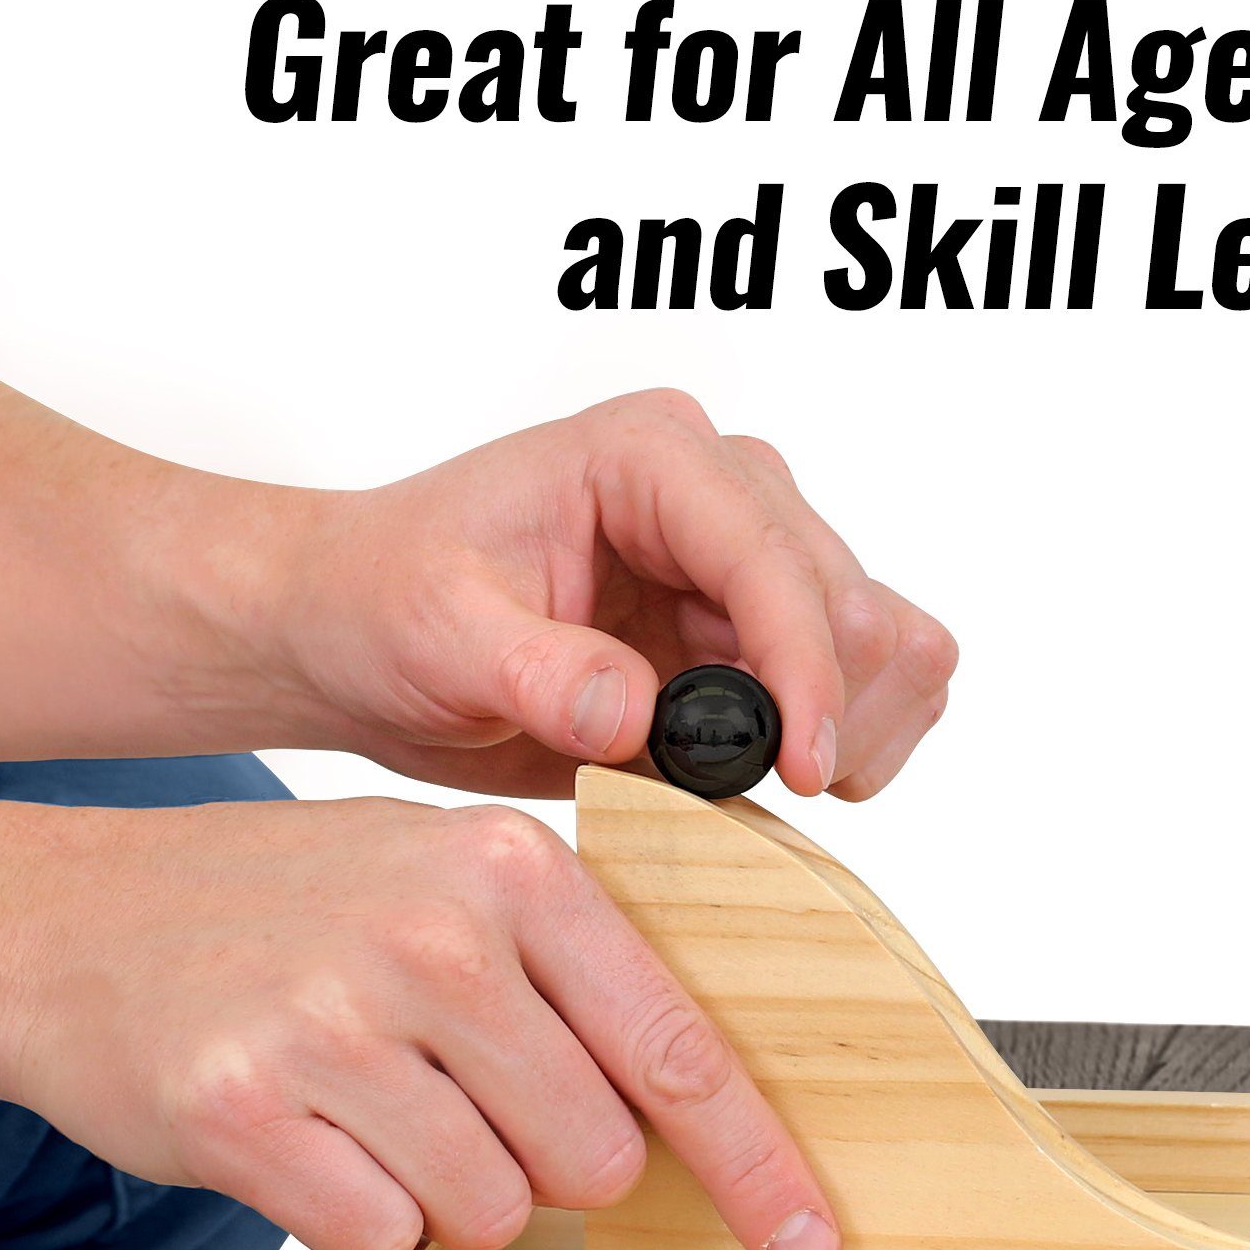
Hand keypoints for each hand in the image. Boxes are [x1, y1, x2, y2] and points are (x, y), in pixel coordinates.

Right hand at [0, 795, 840, 1249]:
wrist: (71, 921)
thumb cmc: (292, 906)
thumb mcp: (444, 878)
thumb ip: (575, 970)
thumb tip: (707, 1112)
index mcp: (511, 866)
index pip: (677, 1048)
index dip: (759, 1165)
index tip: (810, 1246)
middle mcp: (431, 937)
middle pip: (595, 1158)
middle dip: (555, 1166)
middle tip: (468, 1105)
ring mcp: (330, 1023)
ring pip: (491, 1211)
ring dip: (451, 1192)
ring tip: (376, 1107)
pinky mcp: (240, 1110)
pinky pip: (378, 1238)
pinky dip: (361, 1215)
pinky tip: (312, 1137)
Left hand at [259, 389, 958, 799]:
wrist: (363, 631)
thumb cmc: (387, 601)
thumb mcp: (436, 636)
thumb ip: (536, 671)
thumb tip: (636, 715)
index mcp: (649, 458)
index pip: (772, 558)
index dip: (804, 669)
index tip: (801, 770)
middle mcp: (722, 491)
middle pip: (855, 601)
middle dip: (829, 709)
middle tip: (763, 791)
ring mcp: (749, 559)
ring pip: (887, 641)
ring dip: (854, 727)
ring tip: (761, 781)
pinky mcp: (756, 628)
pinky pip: (866, 682)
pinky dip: (845, 739)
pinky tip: (765, 772)